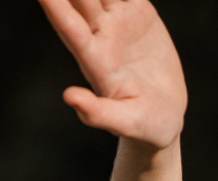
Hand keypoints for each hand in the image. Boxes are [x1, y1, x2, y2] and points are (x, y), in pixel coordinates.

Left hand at [37, 0, 186, 148]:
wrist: (164, 119)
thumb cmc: (143, 128)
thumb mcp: (124, 122)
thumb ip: (96, 113)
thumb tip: (68, 97)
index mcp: (96, 62)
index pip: (70, 28)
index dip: (55, 8)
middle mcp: (102, 39)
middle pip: (80, 0)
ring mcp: (119, 26)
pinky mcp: (138, 17)